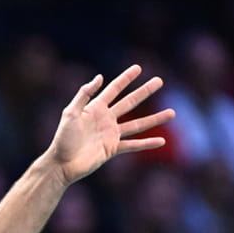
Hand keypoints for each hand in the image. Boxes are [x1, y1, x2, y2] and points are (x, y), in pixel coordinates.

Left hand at [42, 65, 172, 185]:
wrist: (61, 164)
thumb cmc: (62, 139)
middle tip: (159, 81)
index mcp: (95, 108)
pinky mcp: (112, 149)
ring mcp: (111, 134)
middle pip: (130, 102)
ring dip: (154, 118)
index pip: (114, 89)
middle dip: (145, 92)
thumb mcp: (70, 113)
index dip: (126, 78)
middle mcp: (106, 119)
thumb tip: (100, 76)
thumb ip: (84, 95)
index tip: (138, 68)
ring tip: (172, 113)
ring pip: (137, 124)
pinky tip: (161, 141)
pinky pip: (133, 145)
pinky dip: (147, 143)